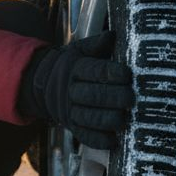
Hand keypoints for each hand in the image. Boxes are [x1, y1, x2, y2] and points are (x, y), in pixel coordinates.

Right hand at [18, 33, 133, 149]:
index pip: (94, 71)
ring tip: (126, 118)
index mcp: (75, 68)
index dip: (112, 73)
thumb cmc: (73, 65)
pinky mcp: (72, 127)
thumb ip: (97, 44)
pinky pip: (85, 137)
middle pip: (93, 96)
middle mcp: (71, 91)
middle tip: (132, 98)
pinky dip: (100, 140)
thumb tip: (113, 35)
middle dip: (115, 97)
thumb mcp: (80, 50)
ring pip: (90, 118)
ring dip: (110, 120)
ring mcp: (70, 111)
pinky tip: (115, 139)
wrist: (44, 84)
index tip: (128, 75)